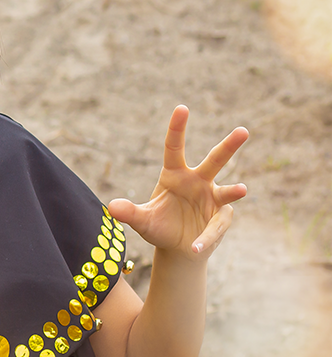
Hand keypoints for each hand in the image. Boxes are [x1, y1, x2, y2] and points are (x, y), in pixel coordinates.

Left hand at [109, 106, 248, 259]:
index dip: (177, 129)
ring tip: (241, 190)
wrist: (177, 247)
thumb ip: (129, 212)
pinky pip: (215, 227)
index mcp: (175, 175)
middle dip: (228, 147)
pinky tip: (195, 246)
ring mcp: (212, 199)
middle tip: (243, 131)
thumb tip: (112, 207)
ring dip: (233, 191)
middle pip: (215, 161)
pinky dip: (205, 238)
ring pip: (227, 192)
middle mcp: (197, 182)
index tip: (182, 109)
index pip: (175, 148)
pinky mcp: (220, 219)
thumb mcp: (142, 220)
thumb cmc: (159, 226)